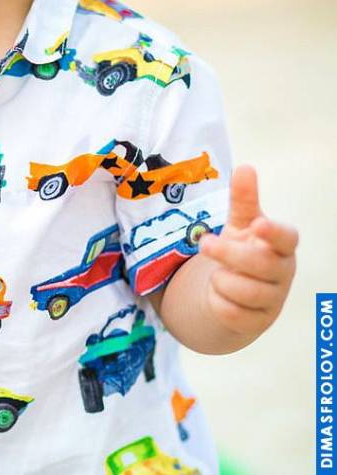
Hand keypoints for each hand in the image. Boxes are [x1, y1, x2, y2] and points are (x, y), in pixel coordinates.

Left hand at [198, 164, 297, 337]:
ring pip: (247, 293)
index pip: (287, 238)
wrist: (232, 291)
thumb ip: (243, 199)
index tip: (258, 224)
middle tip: (204, 242)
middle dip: (230, 254)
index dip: (275, 233)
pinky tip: (215, 294)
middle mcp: (282, 273)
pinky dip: (218, 302)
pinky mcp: (257, 323)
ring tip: (214, 273)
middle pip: (261, 265)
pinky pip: (234, 314)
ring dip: (222, 280)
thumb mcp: (240, 223)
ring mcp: (272, 300)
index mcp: (280, 245)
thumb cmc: (242, 248)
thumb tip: (245, 167)